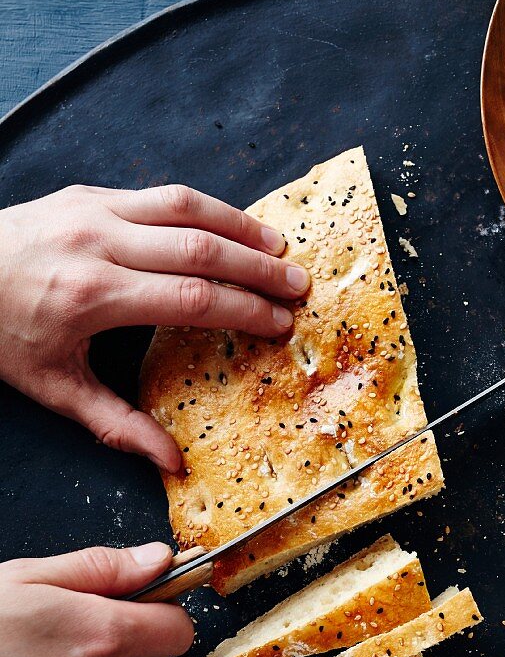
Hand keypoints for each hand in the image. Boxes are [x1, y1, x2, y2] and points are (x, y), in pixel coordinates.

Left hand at [0, 183, 309, 471]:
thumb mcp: (53, 388)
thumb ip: (116, 424)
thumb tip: (172, 463)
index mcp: (92, 294)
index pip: (189, 298)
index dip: (242, 310)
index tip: (278, 324)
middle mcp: (98, 242)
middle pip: (199, 248)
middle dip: (258, 269)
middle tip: (299, 286)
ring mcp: (95, 208)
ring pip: (187, 207)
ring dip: (241, 227)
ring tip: (281, 250)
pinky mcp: (91, 193)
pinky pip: (163, 193)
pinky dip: (207, 208)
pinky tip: (234, 226)